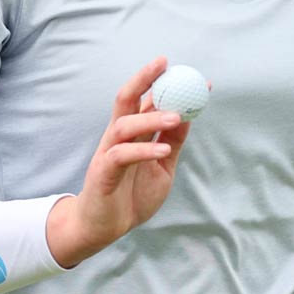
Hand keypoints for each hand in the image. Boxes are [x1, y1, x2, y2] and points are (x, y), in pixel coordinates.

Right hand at [46, 56, 197, 266]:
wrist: (104, 228)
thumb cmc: (131, 196)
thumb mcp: (162, 168)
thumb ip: (172, 143)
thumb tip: (189, 117)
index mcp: (132, 134)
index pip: (147, 101)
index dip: (166, 86)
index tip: (191, 75)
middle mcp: (118, 137)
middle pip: (126, 99)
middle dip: (143, 79)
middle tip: (165, 65)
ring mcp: (108, 153)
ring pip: (124, 124)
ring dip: (150, 118)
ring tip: (177, 117)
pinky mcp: (102, 172)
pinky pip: (121, 155)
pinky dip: (142, 150)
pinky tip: (162, 150)